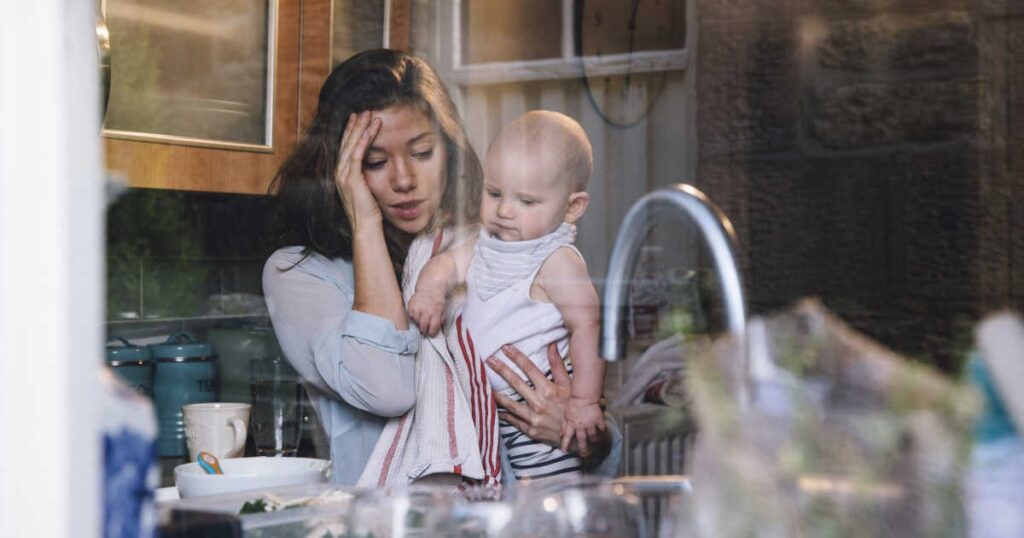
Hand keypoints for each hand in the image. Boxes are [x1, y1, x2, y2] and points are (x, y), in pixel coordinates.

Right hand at [334, 111, 382, 231]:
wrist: (366, 225)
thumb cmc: (369, 210)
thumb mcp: (366, 188)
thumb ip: (365, 174)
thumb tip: (373, 164)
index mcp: (342, 174)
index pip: (346, 147)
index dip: (351, 132)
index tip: (358, 119)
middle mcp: (339, 172)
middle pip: (346, 142)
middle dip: (355, 125)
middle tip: (363, 111)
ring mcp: (343, 175)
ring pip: (351, 145)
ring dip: (360, 129)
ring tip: (369, 115)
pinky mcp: (351, 179)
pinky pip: (357, 155)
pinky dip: (364, 141)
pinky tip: (370, 130)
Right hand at [407, 289, 445, 335]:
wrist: (430, 288)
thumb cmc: (437, 302)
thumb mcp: (443, 311)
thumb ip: (440, 321)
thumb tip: (435, 330)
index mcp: (436, 312)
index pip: (433, 327)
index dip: (432, 333)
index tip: (431, 334)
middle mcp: (426, 310)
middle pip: (423, 326)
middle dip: (424, 330)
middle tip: (424, 331)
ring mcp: (417, 308)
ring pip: (416, 322)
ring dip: (418, 323)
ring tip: (421, 319)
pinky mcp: (411, 305)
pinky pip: (411, 316)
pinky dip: (414, 317)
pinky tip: (417, 313)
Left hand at [488, 343, 570, 449]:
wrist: (578, 436)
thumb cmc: (574, 408)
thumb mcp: (569, 385)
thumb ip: (558, 365)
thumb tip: (552, 345)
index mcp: (548, 390)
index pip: (529, 368)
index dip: (516, 357)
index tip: (505, 348)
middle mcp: (539, 403)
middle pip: (515, 382)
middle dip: (501, 370)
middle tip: (489, 360)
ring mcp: (533, 418)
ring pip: (510, 403)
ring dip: (497, 394)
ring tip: (485, 386)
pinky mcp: (530, 430)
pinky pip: (513, 421)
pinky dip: (504, 415)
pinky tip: (496, 409)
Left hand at [561, 398, 606, 456]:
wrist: (584, 396)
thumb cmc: (574, 405)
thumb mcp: (566, 415)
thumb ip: (564, 426)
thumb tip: (561, 435)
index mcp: (572, 424)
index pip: (567, 437)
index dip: (565, 445)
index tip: (564, 451)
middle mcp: (581, 426)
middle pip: (582, 441)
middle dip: (584, 449)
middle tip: (585, 455)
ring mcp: (590, 423)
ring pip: (593, 436)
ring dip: (594, 441)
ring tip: (595, 444)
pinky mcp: (598, 419)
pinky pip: (602, 429)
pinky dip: (603, 432)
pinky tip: (604, 434)